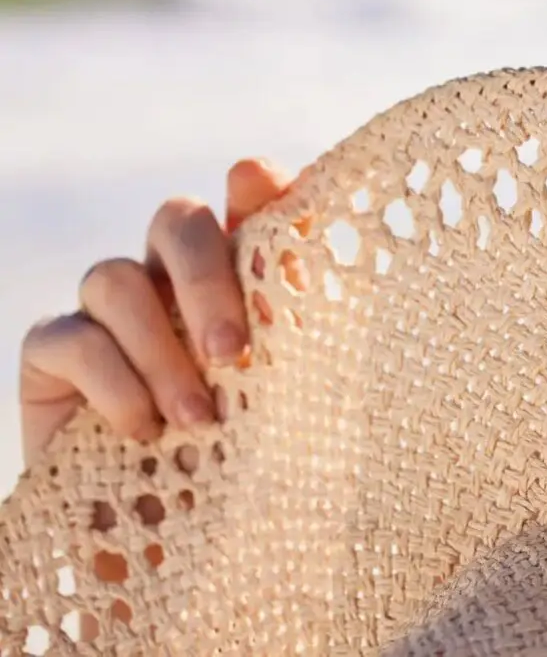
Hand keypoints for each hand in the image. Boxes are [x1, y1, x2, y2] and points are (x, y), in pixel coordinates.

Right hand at [18, 158, 290, 459]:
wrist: (180, 542)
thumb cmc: (253, 461)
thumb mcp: (295, 393)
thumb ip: (305, 320)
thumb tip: (315, 249)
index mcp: (240, 276)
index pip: (246, 202)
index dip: (254, 185)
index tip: (259, 183)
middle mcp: (171, 280)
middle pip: (176, 221)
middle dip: (205, 278)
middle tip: (231, 352)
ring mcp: (107, 312)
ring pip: (114, 277)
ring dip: (159, 351)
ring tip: (197, 420)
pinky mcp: (52, 354)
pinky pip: (73, 339)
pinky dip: (115, 384)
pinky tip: (144, 430)